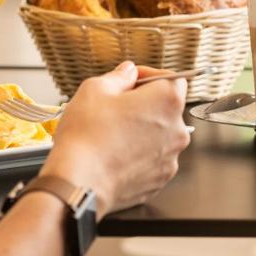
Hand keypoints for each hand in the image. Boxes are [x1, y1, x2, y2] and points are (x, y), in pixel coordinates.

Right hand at [39, 61, 189, 216]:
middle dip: (144, 104)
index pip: (172, 78)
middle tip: (115, 107)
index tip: (131, 80)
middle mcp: (176, 130)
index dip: (148, 76)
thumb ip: (118, 76)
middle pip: (166, 108)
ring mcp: (170, 158)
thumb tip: (128, 72)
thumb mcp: (95, 89)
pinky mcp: (159, 179)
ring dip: (141, 130)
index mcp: (166, 101)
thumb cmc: (87, 137)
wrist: (79, 182)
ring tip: (111, 133)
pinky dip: (138, 153)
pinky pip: (152, 158)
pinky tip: (114, 152)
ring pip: (159, 135)